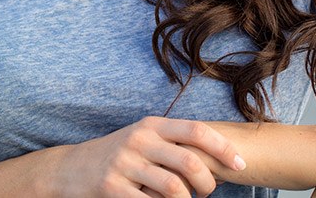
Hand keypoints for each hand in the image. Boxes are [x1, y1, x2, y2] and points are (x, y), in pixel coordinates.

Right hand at [46, 116, 245, 196]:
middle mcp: (140, 140)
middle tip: (208, 192)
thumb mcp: (144, 138)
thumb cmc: (119, 154)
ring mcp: (125, 163)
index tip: (241, 165)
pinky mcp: (112, 187)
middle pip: (189, 161)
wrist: (73, 167)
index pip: (196, 131)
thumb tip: (215, 156)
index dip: (223, 148)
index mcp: (152, 125)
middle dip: (208, 182)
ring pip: (173, 188)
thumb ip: (173, 142)